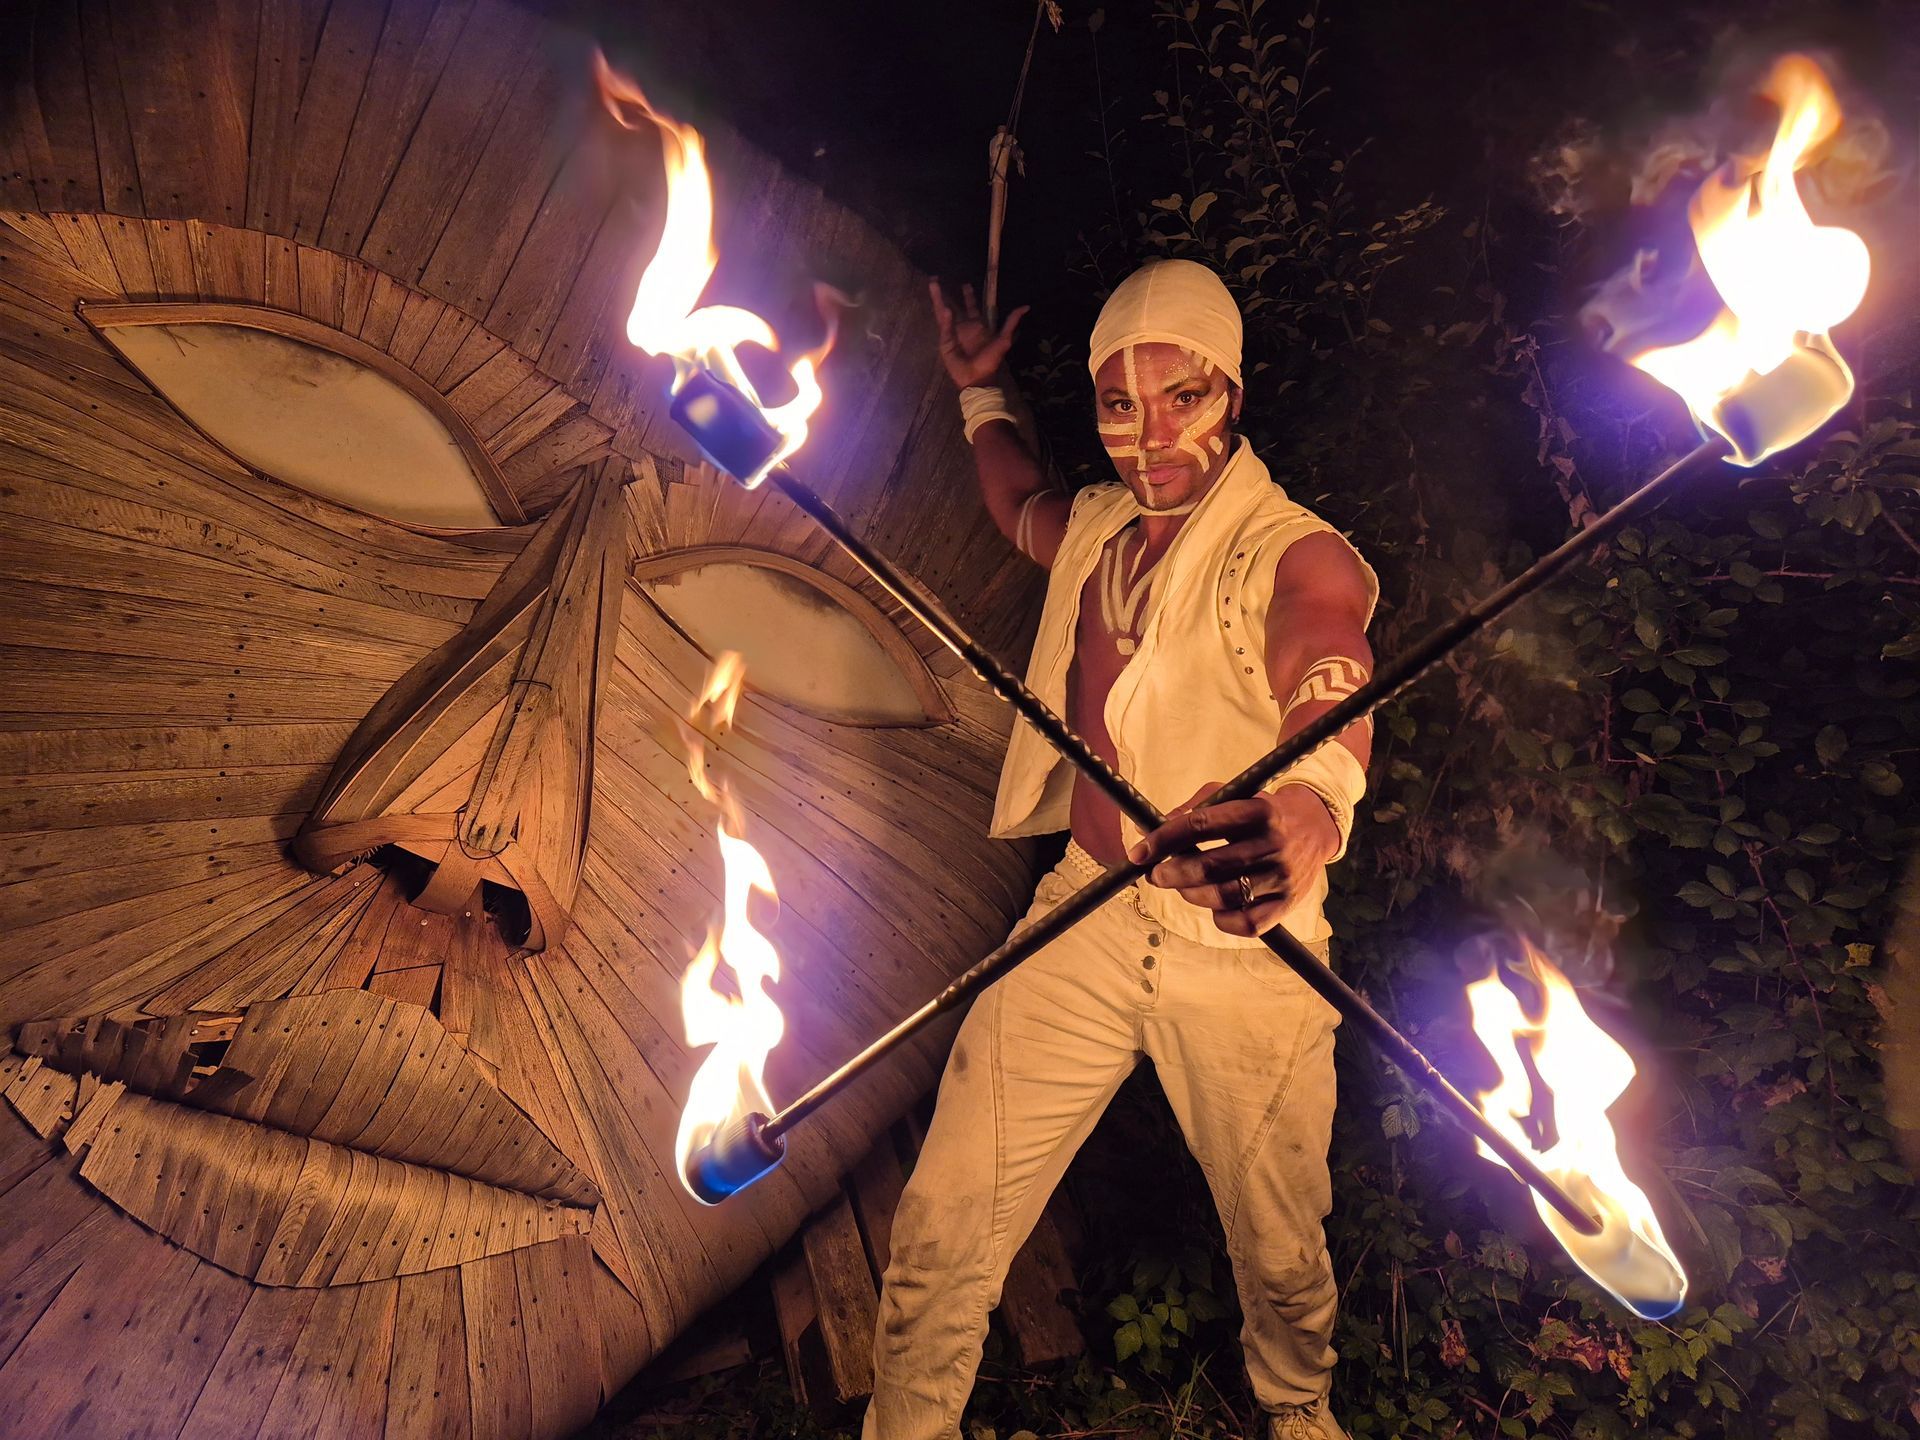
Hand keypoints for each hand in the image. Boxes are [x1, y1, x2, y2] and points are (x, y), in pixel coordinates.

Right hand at [930, 280, 1028, 390]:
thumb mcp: (1004, 339)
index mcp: (976, 325)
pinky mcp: (945, 342)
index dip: (968, 295)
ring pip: (943, 312)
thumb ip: (1012, 322)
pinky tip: (945, 308)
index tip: (965, 283)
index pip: (971, 306)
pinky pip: (944, 328)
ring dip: (938, 298)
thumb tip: (1026, 306)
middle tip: (939, 277)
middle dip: (946, 292)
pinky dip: (945, 318)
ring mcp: (952, 333)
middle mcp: (963, 327)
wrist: (978, 377)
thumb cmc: (990, 360)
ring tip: (933, 283)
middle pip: (953, 305)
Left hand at [1127, 782, 1338, 937]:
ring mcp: (1282, 877)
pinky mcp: (1288, 903)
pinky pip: (1246, 924)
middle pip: (1209, 867)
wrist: (1315, 827)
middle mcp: (1273, 844)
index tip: (1139, 853)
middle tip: (1156, 875)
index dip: (1163, 840)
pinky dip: (1220, 919)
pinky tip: (1213, 907)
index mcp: (1257, 811)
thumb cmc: (1261, 811)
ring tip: (1182, 887)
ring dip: (1190, 895)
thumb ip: (1196, 807)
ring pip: (1222, 897)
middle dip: (1171, 874)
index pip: (1200, 824)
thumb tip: (1153, 826)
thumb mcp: (1235, 796)